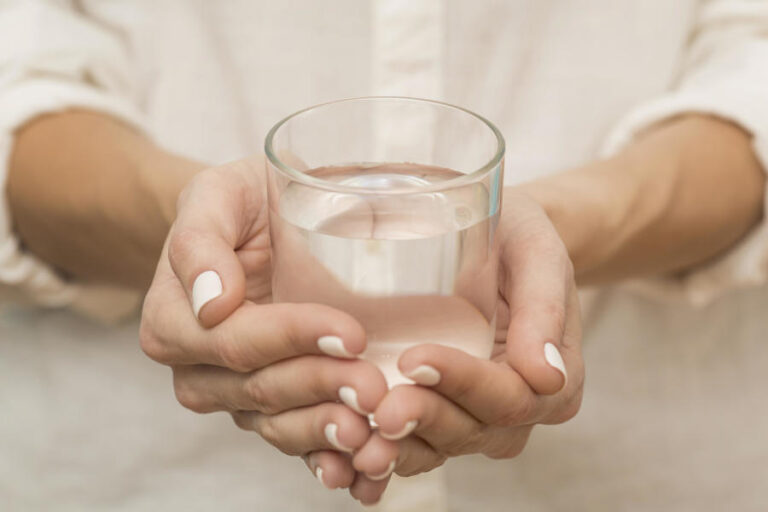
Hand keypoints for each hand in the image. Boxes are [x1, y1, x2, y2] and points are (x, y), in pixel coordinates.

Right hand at [139, 158, 392, 503]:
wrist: (260, 223)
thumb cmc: (241, 203)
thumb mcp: (218, 194)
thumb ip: (200, 240)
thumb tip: (210, 301)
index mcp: (175, 321)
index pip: (235, 341)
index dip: (292, 340)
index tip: (350, 333)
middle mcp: (200, 369)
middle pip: (260, 390)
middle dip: (320, 389)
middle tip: (373, 387)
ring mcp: (236, 395)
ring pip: (278, 425)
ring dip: (326, 432)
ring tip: (372, 431)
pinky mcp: (273, 407)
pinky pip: (295, 442)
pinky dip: (328, 459)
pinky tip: (362, 470)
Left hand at [345, 190, 583, 478]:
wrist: (496, 243)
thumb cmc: (518, 239)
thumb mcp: (537, 255)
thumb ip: (544, 307)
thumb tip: (548, 377)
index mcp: (555, 380)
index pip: (510, 396)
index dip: (463, 383)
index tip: (414, 359)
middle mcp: (519, 410)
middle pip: (473, 430)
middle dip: (425, 419)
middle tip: (379, 408)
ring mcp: (479, 419)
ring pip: (441, 446)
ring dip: (400, 447)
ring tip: (357, 433)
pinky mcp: (442, 415)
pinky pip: (417, 445)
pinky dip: (386, 451)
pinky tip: (350, 450)